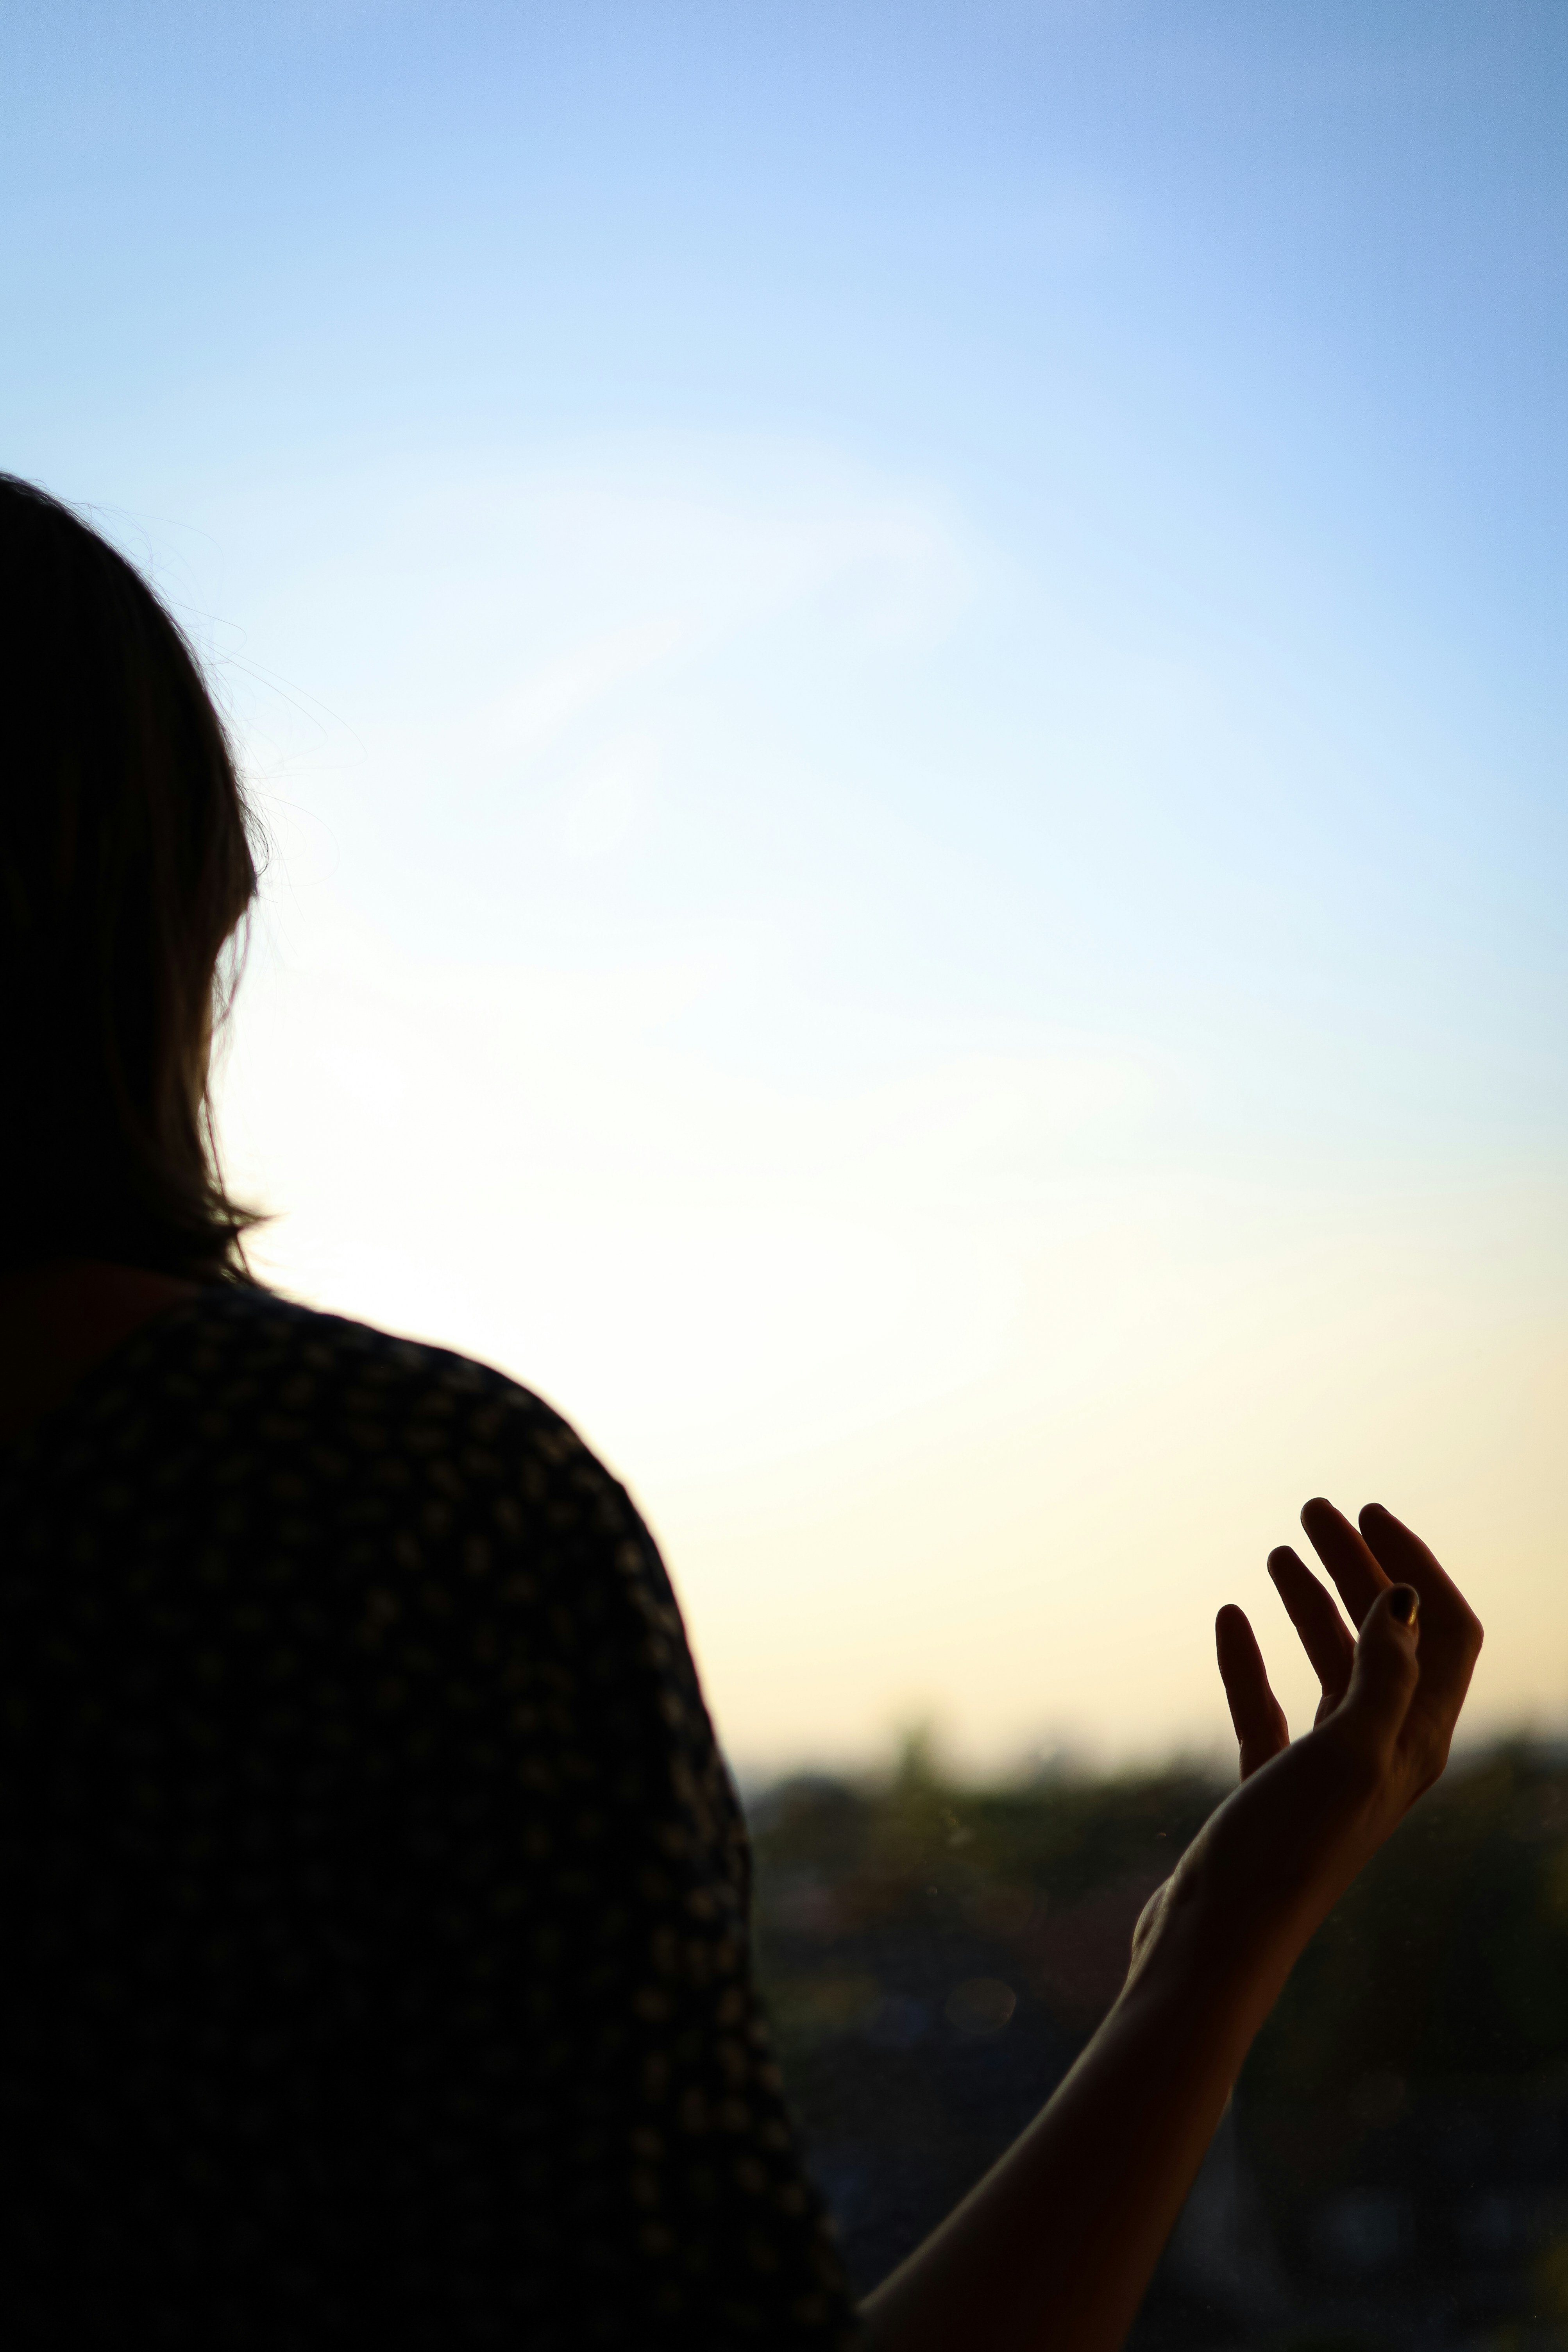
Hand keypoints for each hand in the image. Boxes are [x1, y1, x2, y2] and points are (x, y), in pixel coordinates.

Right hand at [1137, 1500, 1482, 1987]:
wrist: (1215, 1937)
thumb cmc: (1287, 1851)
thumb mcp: (1349, 1752)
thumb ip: (1382, 1675)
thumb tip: (1402, 1599)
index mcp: (1415, 1743)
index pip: (1441, 1633)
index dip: (1415, 1568)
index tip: (1367, 1514)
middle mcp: (1381, 1753)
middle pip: (1383, 1639)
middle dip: (1356, 1569)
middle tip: (1313, 1511)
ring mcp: (1325, 1771)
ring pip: (1329, 1665)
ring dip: (1310, 1602)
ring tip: (1278, 1550)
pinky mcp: (1271, 1787)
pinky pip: (1269, 1705)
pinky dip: (1251, 1658)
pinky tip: (1229, 1617)